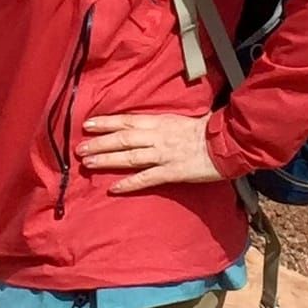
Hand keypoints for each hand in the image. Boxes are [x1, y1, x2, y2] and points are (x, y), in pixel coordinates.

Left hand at [76, 112, 223, 193]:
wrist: (228, 143)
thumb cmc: (210, 130)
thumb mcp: (186, 119)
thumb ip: (167, 123)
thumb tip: (154, 124)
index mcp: (161, 122)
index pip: (127, 120)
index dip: (106, 122)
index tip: (88, 124)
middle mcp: (158, 136)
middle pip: (123, 138)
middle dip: (100, 142)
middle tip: (79, 148)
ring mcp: (164, 155)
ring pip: (129, 157)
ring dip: (107, 160)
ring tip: (88, 163)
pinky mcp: (172, 172)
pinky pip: (146, 178)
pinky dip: (129, 184)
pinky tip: (114, 188)